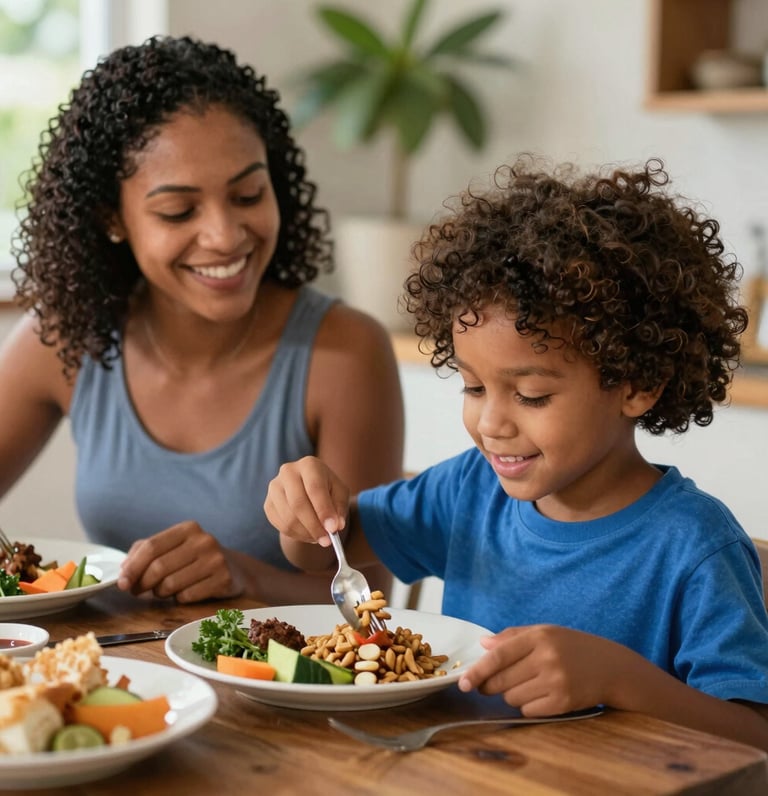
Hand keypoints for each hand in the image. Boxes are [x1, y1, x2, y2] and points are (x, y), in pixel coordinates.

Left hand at [117, 521, 242, 602]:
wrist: (235, 570)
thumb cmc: (195, 559)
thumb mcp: (172, 547)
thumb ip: (145, 552)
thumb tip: (123, 570)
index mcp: (187, 528)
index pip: (151, 547)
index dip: (132, 567)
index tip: (122, 583)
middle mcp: (203, 540)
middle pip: (158, 567)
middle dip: (142, 583)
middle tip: (138, 591)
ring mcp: (215, 559)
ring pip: (170, 584)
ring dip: (160, 593)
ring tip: (165, 590)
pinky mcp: (223, 579)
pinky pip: (186, 596)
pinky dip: (179, 599)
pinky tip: (185, 593)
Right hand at [264, 456, 349, 546]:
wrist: (307, 488)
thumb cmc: (327, 489)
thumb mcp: (339, 493)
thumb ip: (340, 507)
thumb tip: (336, 526)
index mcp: (309, 464)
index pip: (314, 488)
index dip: (323, 510)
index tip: (333, 529)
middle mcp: (288, 472)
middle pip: (298, 503)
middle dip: (314, 526)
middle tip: (327, 541)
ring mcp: (274, 487)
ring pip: (289, 517)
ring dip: (306, 533)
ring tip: (319, 537)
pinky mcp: (268, 504)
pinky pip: (281, 525)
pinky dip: (297, 535)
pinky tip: (308, 534)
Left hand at [458, 624, 626, 715]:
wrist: (611, 666)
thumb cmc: (571, 647)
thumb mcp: (544, 632)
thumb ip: (512, 637)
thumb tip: (482, 644)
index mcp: (539, 637)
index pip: (499, 655)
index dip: (478, 670)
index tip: (463, 683)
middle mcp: (547, 658)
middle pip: (501, 680)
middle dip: (491, 685)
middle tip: (491, 684)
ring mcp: (556, 681)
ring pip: (513, 698)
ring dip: (513, 695)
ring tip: (529, 684)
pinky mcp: (563, 703)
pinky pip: (528, 711)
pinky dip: (529, 706)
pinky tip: (542, 695)